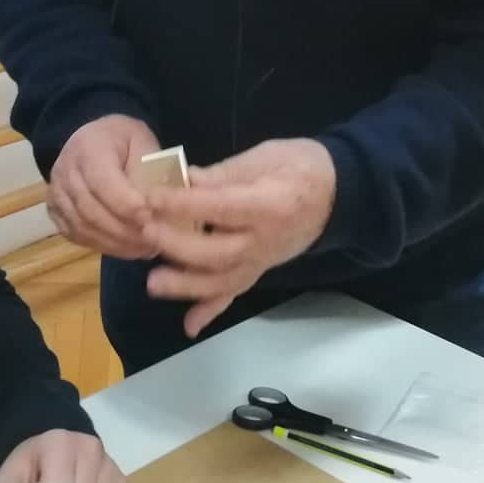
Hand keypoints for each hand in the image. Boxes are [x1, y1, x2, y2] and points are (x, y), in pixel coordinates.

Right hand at [48, 115, 158, 258]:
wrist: (94, 139)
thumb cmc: (125, 141)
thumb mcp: (144, 144)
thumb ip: (149, 173)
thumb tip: (158, 207)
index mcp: (88, 147)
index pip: (101, 181)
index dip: (124, 203)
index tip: (148, 217)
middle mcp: (65, 170)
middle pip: (90, 209)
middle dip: (124, 229)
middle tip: (153, 239)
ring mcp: (56, 193)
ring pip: (83, 227)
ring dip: (116, 242)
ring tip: (145, 248)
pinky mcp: (56, 212)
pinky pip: (77, 235)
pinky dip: (103, 246)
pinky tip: (127, 248)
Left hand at [140, 137, 336, 337]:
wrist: (337, 193)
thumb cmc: (300, 166)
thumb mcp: (266, 156)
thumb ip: (225, 172)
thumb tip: (185, 178)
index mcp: (269, 205)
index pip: (220, 207)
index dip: (184, 203)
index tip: (152, 198)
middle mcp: (265, 241)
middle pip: (218, 252)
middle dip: (178, 245)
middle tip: (146, 233)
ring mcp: (263, 261)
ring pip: (223, 280)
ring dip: (186, 286)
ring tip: (153, 283)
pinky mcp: (259, 270)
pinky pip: (235, 293)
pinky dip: (212, 311)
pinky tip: (189, 326)